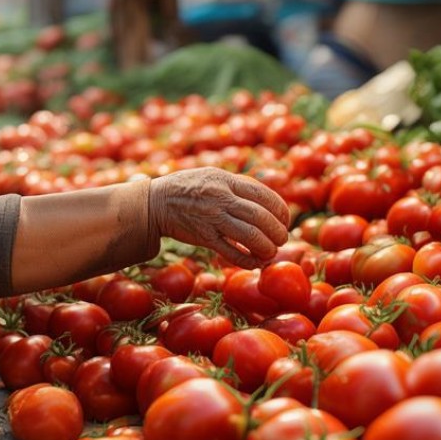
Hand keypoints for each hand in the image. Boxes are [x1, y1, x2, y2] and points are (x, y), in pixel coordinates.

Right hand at [149, 168, 290, 268]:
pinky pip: (230, 252)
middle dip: (277, 231)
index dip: (281, 210)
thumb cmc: (188, 189)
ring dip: (266, 247)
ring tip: (271, 252)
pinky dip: (247, 260)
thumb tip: (267, 201)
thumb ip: (238, 186)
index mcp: (226, 180)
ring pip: (249, 235)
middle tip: (282, 239)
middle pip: (260, 216)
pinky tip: (256, 263)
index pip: (264, 194)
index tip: (285, 220)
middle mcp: (221, 197)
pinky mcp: (203, 236)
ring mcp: (212, 218)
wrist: (156, 202)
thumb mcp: (214, 176)